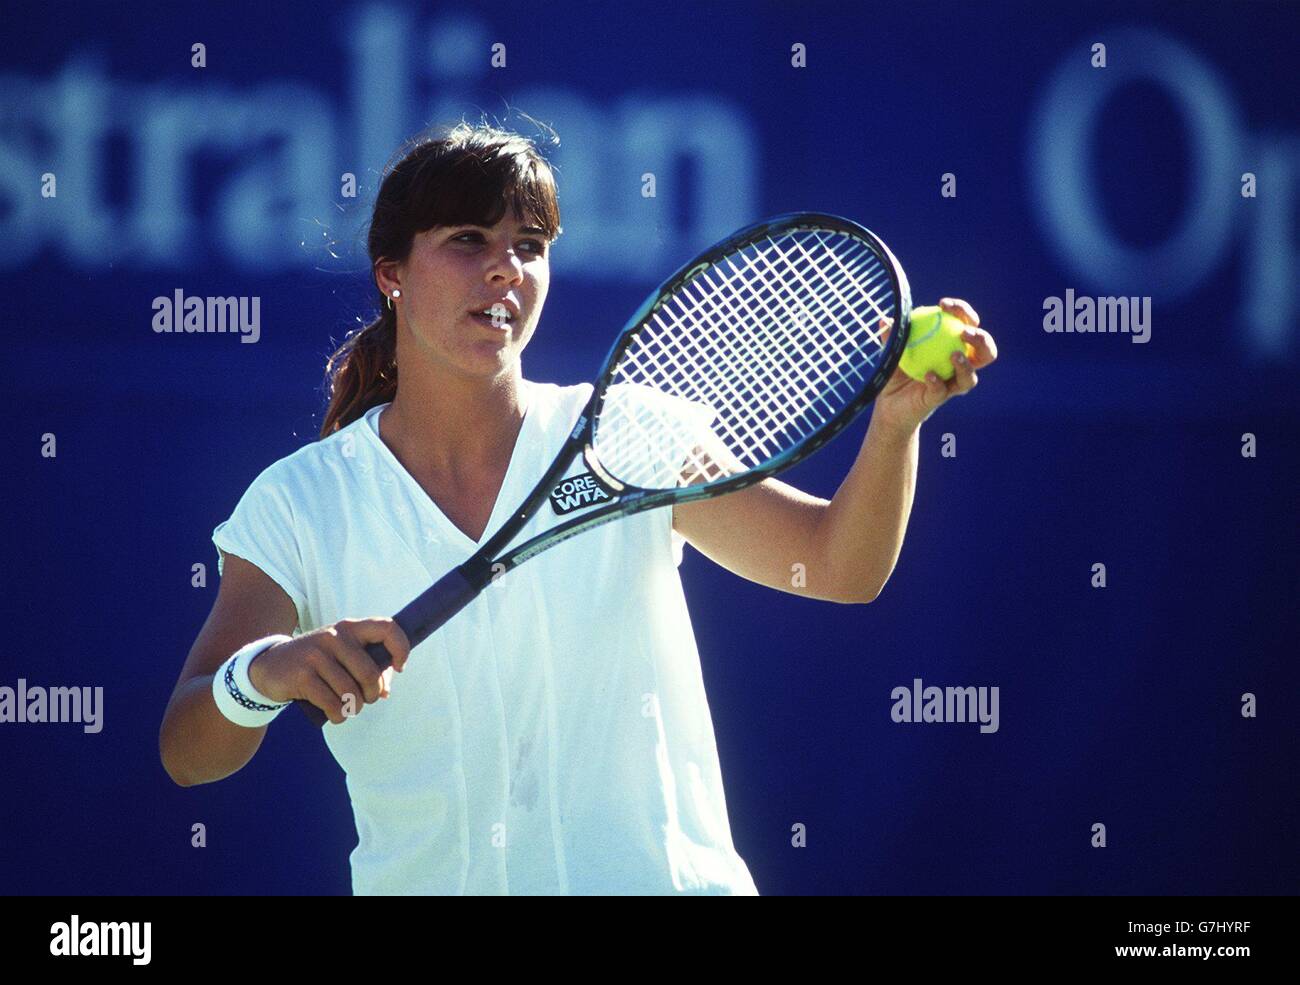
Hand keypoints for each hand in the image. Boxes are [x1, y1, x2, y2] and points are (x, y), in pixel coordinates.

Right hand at [247, 618, 411, 724]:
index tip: (399, 667)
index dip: (401, 649)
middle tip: (364, 699)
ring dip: (353, 708)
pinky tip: (335, 714)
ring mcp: (317, 654)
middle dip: (372, 695)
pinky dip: (338, 715)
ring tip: (347, 708)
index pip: (388, 628)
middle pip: (370, 674)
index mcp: (350, 628)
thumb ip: (367, 667)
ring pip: (351, 693)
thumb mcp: (341, 656)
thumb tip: (386, 691)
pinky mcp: (303, 675)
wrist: (269, 666)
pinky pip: (332, 704)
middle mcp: (335, 636)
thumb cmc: (316, 663)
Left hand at [871, 297, 997, 433]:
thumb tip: (886, 320)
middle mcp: (959, 367)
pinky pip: (942, 391)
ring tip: (954, 356)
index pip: (968, 324)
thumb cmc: (896, 370)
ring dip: (966, 365)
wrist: (888, 402)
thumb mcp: (893, 349)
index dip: (962, 311)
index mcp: (954, 347)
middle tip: (964, 331)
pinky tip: (929, 375)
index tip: (942, 304)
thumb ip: (893, 335)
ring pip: (970, 378)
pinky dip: (937, 382)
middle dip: (981, 339)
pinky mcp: (938, 400)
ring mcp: (950, 385)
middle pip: (985, 352)